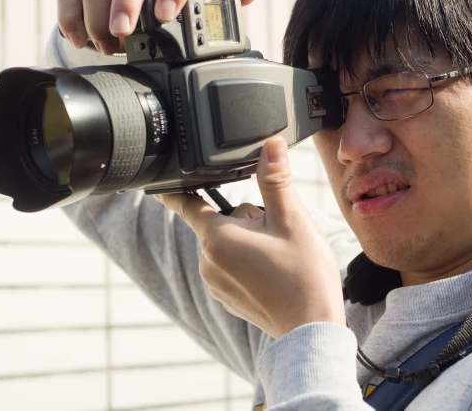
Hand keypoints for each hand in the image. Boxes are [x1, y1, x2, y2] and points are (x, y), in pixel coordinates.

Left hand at [156, 137, 345, 337]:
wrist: (312, 328)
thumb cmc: (304, 274)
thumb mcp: (292, 219)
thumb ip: (276, 179)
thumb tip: (271, 145)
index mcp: (217, 238)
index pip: (187, 205)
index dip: (176, 189)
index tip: (159, 182)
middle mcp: (208, 262)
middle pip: (223, 221)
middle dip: (248, 219)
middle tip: (278, 235)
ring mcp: (216, 283)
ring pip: (230, 244)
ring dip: (252, 241)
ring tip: (280, 257)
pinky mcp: (228, 298)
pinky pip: (234, 266)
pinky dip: (252, 263)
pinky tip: (275, 273)